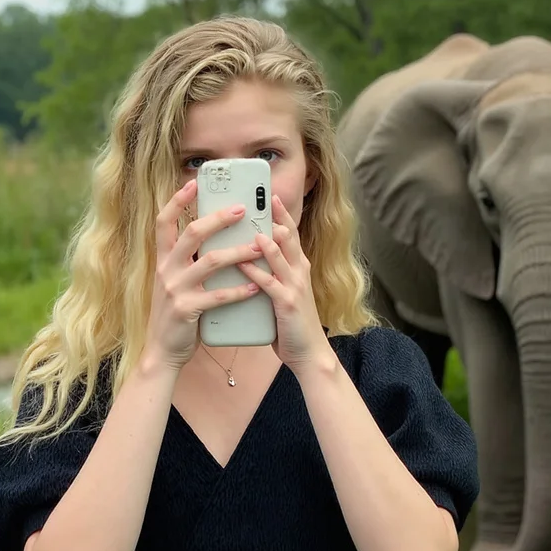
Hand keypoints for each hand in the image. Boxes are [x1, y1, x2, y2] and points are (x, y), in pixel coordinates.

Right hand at [144, 179, 262, 370]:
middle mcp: (166, 270)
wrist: (162, 352)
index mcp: (163, 260)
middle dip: (219, 218)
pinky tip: (254, 289)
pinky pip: (217, 296)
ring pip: (209, 262)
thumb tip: (213, 242)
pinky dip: (238, 291)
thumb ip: (188, 264)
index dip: (176, 200)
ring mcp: (175, 290)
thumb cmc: (176, 316)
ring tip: (258, 248)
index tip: (193, 183)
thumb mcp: (175, 284)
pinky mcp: (187, 310)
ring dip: (237, 253)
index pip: (164, 222)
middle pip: (192, 233)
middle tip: (243, 210)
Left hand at [238, 194, 330, 370]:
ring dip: (266, 240)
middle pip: (288, 238)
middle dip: (276, 217)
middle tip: (262, 198)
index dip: (282, 215)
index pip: (291, 235)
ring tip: (251, 225)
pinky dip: (254, 271)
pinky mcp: (286, 303)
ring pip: (280, 256)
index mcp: (300, 268)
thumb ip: (273, 277)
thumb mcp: (286, 294)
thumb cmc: (293, 325)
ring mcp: (294, 287)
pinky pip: (268, 283)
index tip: (270, 197)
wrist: (309, 354)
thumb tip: (252, 263)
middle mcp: (300, 272)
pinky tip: (242, 262)